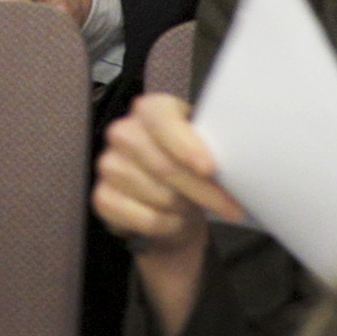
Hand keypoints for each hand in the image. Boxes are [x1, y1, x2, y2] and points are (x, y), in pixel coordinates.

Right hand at [93, 91, 245, 335]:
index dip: (186, 146)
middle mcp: (124, 132)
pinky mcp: (102, 197)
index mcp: (150, 110)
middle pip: (165, 166)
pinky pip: (145, 219)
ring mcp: (109, 165)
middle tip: (231, 206)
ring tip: (193, 206)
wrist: (172, 207)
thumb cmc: (190, 170)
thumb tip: (234, 163)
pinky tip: (174, 219)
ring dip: (185, 208)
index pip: (162, 121)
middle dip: (203, 190)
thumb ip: (211, 146)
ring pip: (159, 196)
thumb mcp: (204, 149)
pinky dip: (168, 225)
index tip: (209, 168)